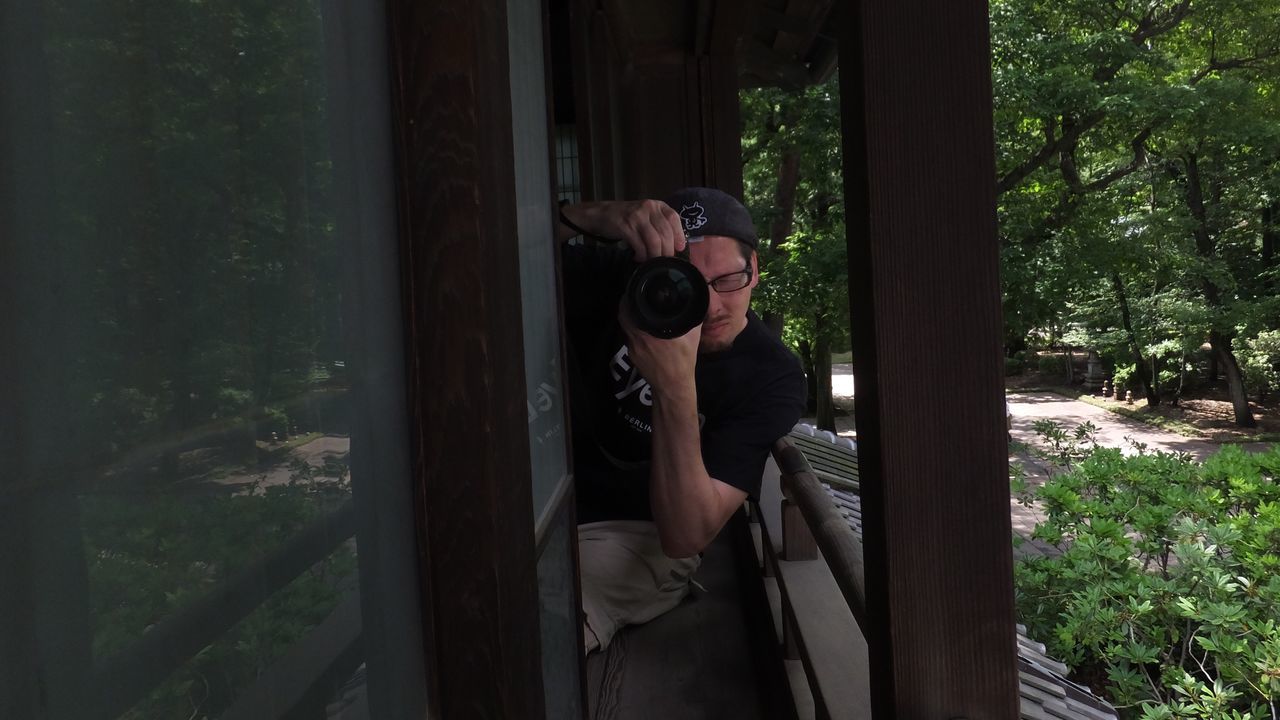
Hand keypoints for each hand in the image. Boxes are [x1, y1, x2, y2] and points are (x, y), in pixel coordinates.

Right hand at [562, 200, 686, 261]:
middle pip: (665, 233)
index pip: (674, 218)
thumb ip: (660, 226)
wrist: (602, 214)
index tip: (679, 249)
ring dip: (655, 255)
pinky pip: (639, 245)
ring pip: (654, 240)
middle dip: (666, 251)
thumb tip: (675, 246)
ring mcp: (636, 216)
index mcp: (657, 205)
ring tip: (651, 262)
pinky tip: (638, 257)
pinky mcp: (625, 226)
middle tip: (664, 261)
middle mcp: (648, 208)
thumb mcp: (647, 216)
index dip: (679, 235)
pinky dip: (642, 255)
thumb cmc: (627, 218)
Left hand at [618, 299, 699, 397]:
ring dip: (628, 318)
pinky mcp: (632, 355)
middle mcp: (637, 338)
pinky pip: (629, 337)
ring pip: (625, 327)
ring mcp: (632, 348)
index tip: (633, 290)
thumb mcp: (692, 336)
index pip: (629, 309)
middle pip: (623, 316)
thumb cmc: (683, 360)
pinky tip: (641, 329)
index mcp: (650, 331)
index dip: (629, 297)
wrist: (673, 385)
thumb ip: (693, 318)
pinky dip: (633, 330)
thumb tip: (697, 303)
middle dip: (626, 305)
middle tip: (633, 297)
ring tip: (636, 310)